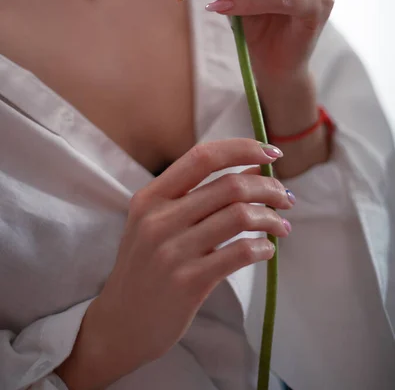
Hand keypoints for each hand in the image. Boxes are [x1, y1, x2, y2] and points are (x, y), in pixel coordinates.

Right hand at [57, 139, 292, 389]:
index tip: (271, 154)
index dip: (242, 149)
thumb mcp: (159, 223)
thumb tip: (255, 170)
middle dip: (269, 188)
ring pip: (240, 216)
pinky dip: (262, 248)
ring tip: (282, 227)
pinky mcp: (188, 282)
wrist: (120, 323)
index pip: (202, 157)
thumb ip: (201, 195)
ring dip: (271, 218)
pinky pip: (240, 253)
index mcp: (150, 197)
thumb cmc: (146, 266)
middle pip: (230, 186)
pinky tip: (266, 250)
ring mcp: (172, 251)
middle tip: (286, 199)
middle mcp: (158, 219)